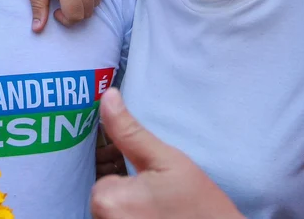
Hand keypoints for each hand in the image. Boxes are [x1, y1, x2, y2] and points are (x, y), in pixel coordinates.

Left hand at [90, 89, 244, 218]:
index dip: (130, 175)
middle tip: (162, 193)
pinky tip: (162, 218)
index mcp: (106, 199)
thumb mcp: (166, 160)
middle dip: (131, 192)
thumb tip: (107, 96)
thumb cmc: (198, 204)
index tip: (154, 180)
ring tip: (165, 207)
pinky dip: (139, 218)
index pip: (106, 178)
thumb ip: (130, 131)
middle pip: (109, 196)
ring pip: (117, 212)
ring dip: (135, 208)